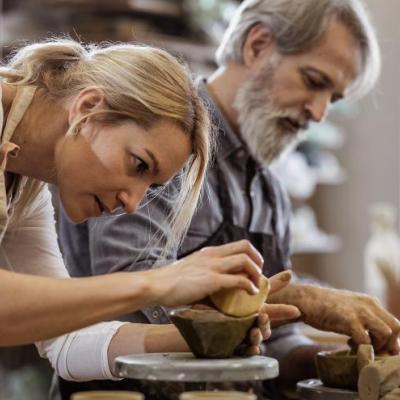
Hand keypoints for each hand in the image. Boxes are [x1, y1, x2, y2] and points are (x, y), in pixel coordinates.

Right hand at [146, 240, 262, 307]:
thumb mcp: (191, 268)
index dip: (252, 255)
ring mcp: (212, 266)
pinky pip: (239, 280)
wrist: (156, 285)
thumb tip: (214, 280)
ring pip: (245, 261)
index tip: (253, 268)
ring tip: (256, 285)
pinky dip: (249, 286)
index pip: (239, 244)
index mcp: (209, 252)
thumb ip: (205, 269)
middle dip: (258, 260)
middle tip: (258, 275)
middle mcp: (213, 255)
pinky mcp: (211, 280)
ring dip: (256, 273)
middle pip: (246, 247)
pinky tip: (251, 293)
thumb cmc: (171, 281)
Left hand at [237, 271, 300, 355]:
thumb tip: (290, 273)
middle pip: (264, 329)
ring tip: (253, 332)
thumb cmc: (231, 295)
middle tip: (262, 316)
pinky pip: (241, 351)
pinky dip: (248, 350)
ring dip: (257, 337)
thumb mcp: (249, 288)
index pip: (274, 313)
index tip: (294, 310)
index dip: (284, 312)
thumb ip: (270, 283)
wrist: (208, 306)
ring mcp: (243, 335)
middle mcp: (252, 325)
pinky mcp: (231, 344)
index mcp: (258, 312)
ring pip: (254, 340)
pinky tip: (251, 348)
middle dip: (265, 325)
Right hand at [298, 286, 399, 353]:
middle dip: (387, 344)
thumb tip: (375, 338)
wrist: (306, 298)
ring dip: (376, 346)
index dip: (388, 339)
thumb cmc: (324, 306)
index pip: (393, 323)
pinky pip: (366, 340)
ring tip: (359, 346)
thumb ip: (363, 319)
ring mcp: (359, 312)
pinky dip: (361, 349)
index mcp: (370, 302)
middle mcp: (369, 304)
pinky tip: (348, 345)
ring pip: (386, 333)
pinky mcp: (348, 320)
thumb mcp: (349, 308)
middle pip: (395, 327)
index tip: (375, 346)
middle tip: (371, 349)